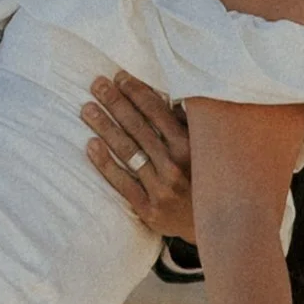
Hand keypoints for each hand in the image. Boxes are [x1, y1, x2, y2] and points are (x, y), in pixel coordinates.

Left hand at [84, 72, 193, 240]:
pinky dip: (105, 164)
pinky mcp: (150, 209)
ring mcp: (162, 188)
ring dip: (105, 127)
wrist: (217, 226)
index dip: (136, 92)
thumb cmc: (207, 179)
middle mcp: (176, 165)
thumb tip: (168, 94)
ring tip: (87, 109)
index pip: (157, 111)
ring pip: (127, 151)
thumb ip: (189, 125)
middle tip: (96, 84)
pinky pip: (123, 183)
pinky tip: (91, 145)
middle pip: (138, 127)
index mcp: (191, 145)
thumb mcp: (206, 149)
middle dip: (115, 102)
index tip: (119, 76)